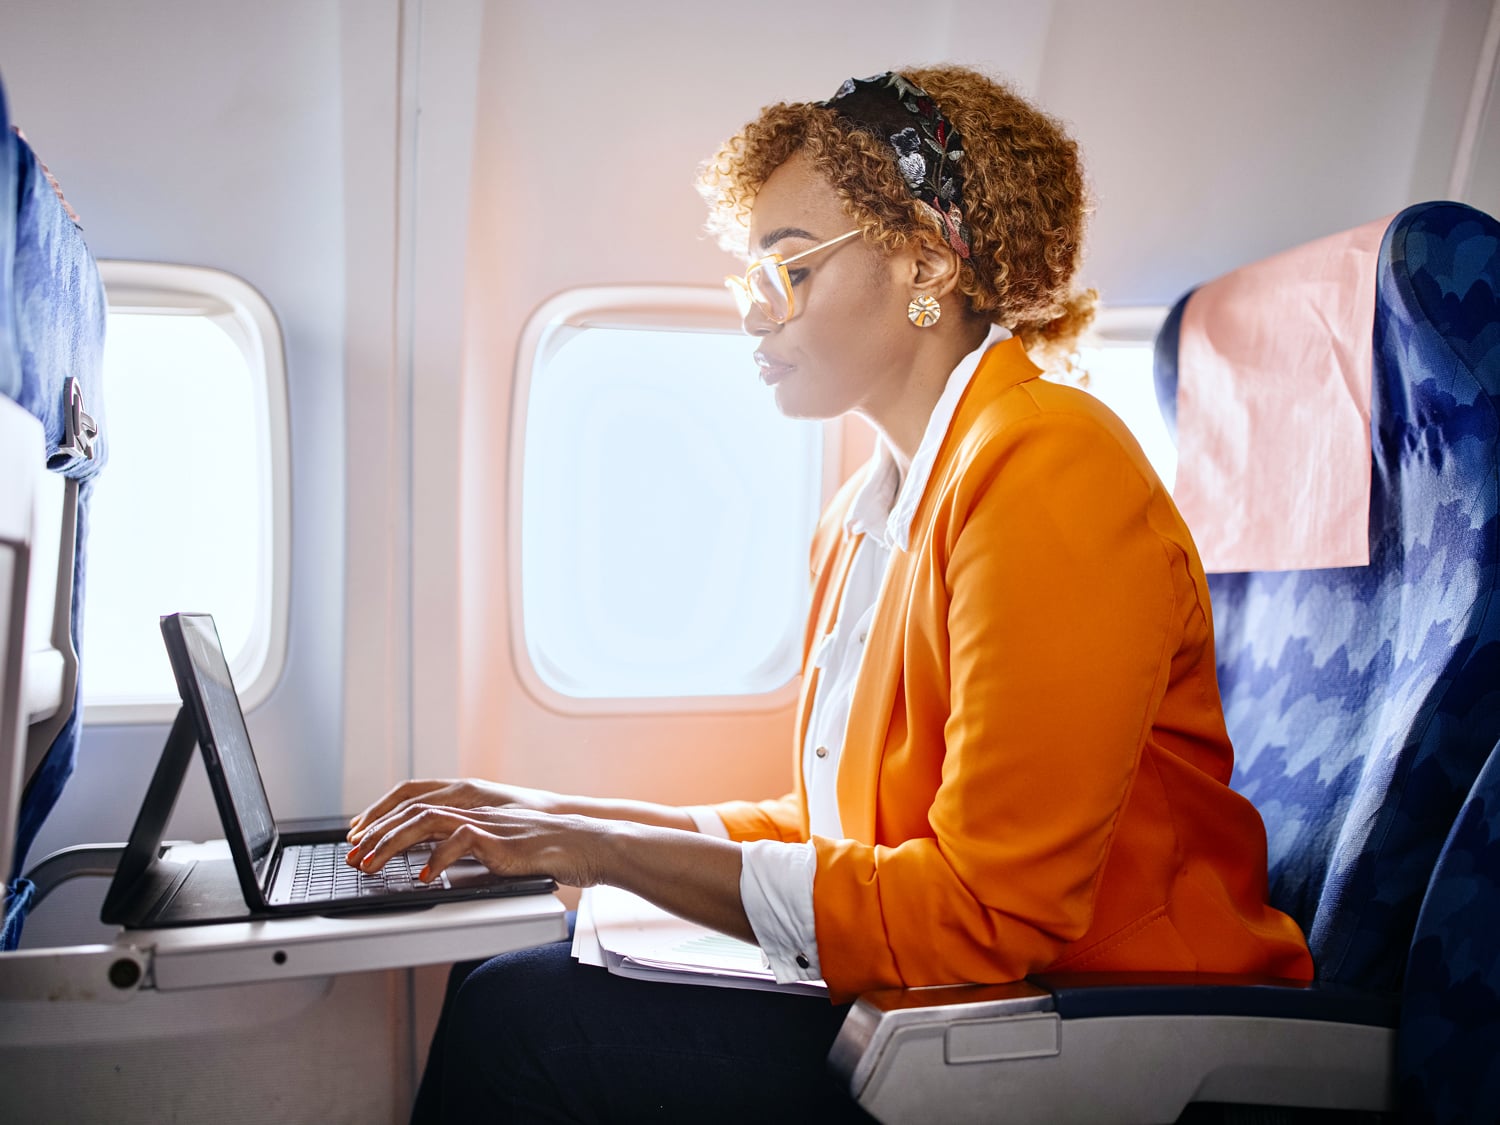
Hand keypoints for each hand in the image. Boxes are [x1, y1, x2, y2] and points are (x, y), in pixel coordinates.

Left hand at [345, 803, 607, 887]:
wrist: (587, 844)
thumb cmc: (548, 848)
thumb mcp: (499, 844)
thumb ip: (469, 846)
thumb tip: (434, 861)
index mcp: (472, 807)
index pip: (416, 800)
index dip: (382, 815)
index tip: (358, 835)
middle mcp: (474, 808)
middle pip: (412, 809)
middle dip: (376, 832)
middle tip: (352, 855)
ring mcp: (486, 822)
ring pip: (427, 820)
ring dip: (393, 843)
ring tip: (371, 864)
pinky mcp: (500, 840)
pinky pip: (460, 842)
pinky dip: (435, 860)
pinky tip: (422, 878)